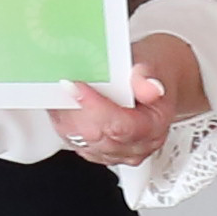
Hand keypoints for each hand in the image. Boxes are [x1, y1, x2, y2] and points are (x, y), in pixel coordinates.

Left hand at [55, 62, 182, 169]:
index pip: (120, 126)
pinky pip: (75, 143)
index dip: (93, 107)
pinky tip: (62, 104)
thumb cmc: (154, 73)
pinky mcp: (100, 151)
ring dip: (66, 116)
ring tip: (61, 91)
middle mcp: (136, 145)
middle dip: (74, 110)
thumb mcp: (153, 64)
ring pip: (81, 141)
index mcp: (153, 127)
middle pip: (96, 136)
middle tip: (62, 85)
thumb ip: (146, 77)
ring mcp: (117, 152)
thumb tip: (148, 87)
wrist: (155, 80)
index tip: (75, 86)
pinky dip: (65, 123)